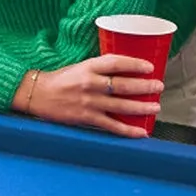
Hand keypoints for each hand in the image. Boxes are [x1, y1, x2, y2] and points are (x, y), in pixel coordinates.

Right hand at [17, 54, 162, 138]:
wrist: (37, 94)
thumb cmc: (58, 79)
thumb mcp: (79, 67)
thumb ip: (99, 69)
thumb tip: (125, 72)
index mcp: (88, 67)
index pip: (116, 62)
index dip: (135, 64)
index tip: (149, 67)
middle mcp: (90, 83)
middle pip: (123, 85)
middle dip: (145, 86)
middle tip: (159, 87)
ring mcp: (89, 102)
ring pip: (122, 105)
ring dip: (142, 107)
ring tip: (156, 107)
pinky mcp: (86, 118)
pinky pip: (112, 125)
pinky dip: (128, 130)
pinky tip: (141, 132)